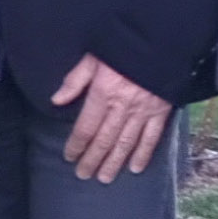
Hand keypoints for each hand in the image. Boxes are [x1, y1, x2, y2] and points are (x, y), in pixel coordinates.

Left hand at [50, 54, 174, 183]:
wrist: (161, 40)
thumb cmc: (122, 46)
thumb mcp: (93, 57)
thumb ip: (75, 80)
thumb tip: (56, 100)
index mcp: (103, 93)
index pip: (86, 127)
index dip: (76, 144)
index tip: (69, 157)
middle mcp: (122, 107)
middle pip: (104, 140)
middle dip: (92, 160)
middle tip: (83, 175)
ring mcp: (143, 111)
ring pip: (126, 143)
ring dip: (114, 162)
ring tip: (105, 178)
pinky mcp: (161, 111)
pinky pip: (152, 137)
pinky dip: (144, 154)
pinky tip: (136, 168)